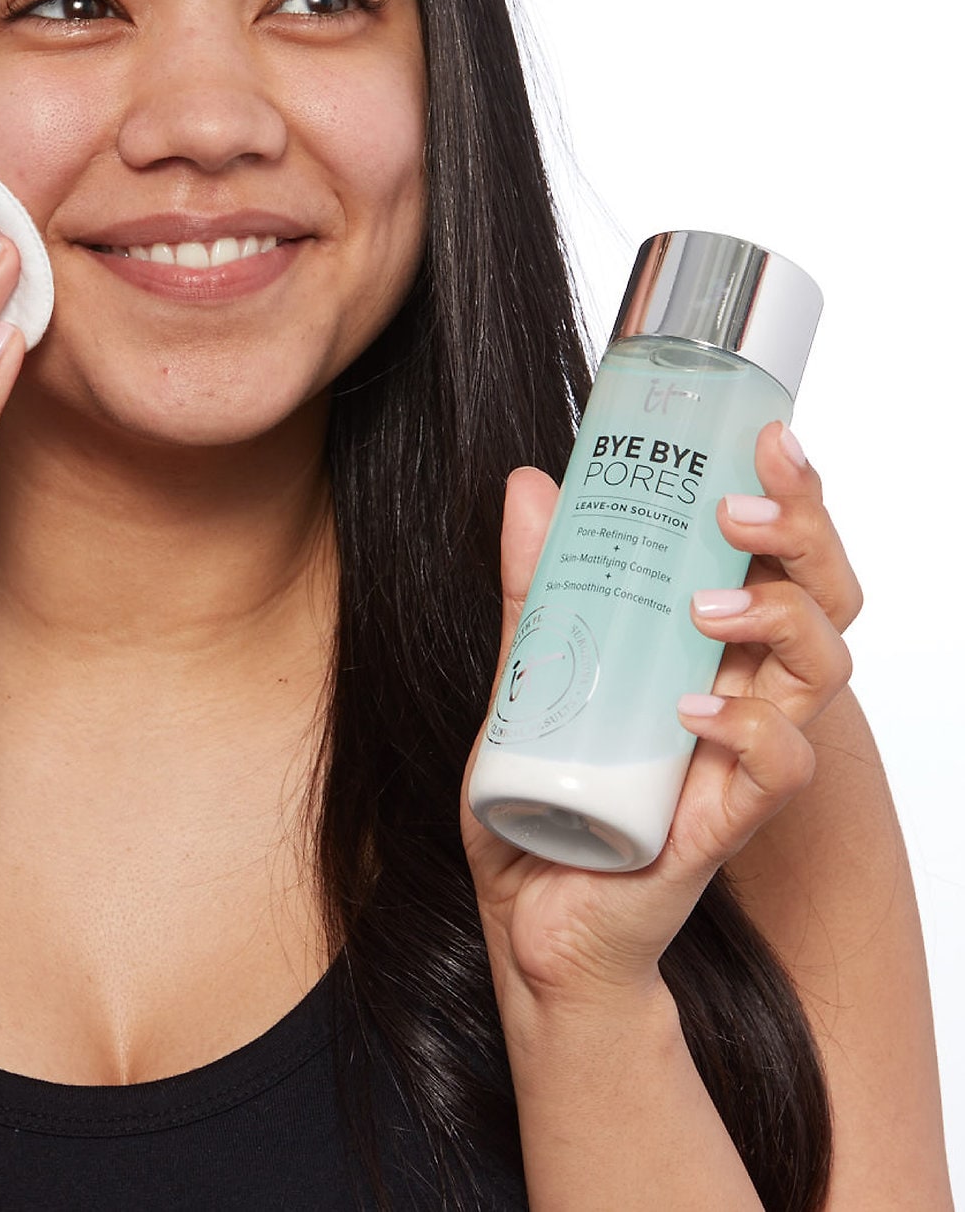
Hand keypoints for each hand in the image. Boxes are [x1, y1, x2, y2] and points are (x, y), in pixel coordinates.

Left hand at [460, 422, 861, 1004]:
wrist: (527, 912)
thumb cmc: (540, 793)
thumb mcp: (524, 672)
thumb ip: (537, 588)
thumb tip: (530, 486)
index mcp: (704, 647)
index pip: (780, 560)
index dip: (792, 495)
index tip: (767, 435)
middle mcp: (738, 692)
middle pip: (823, 599)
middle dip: (804, 536)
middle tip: (742, 508)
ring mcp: (737, 757)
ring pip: (818, 673)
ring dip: (778, 617)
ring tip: (709, 601)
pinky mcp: (720, 821)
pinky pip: (775, 771)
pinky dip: (748, 729)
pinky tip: (693, 707)